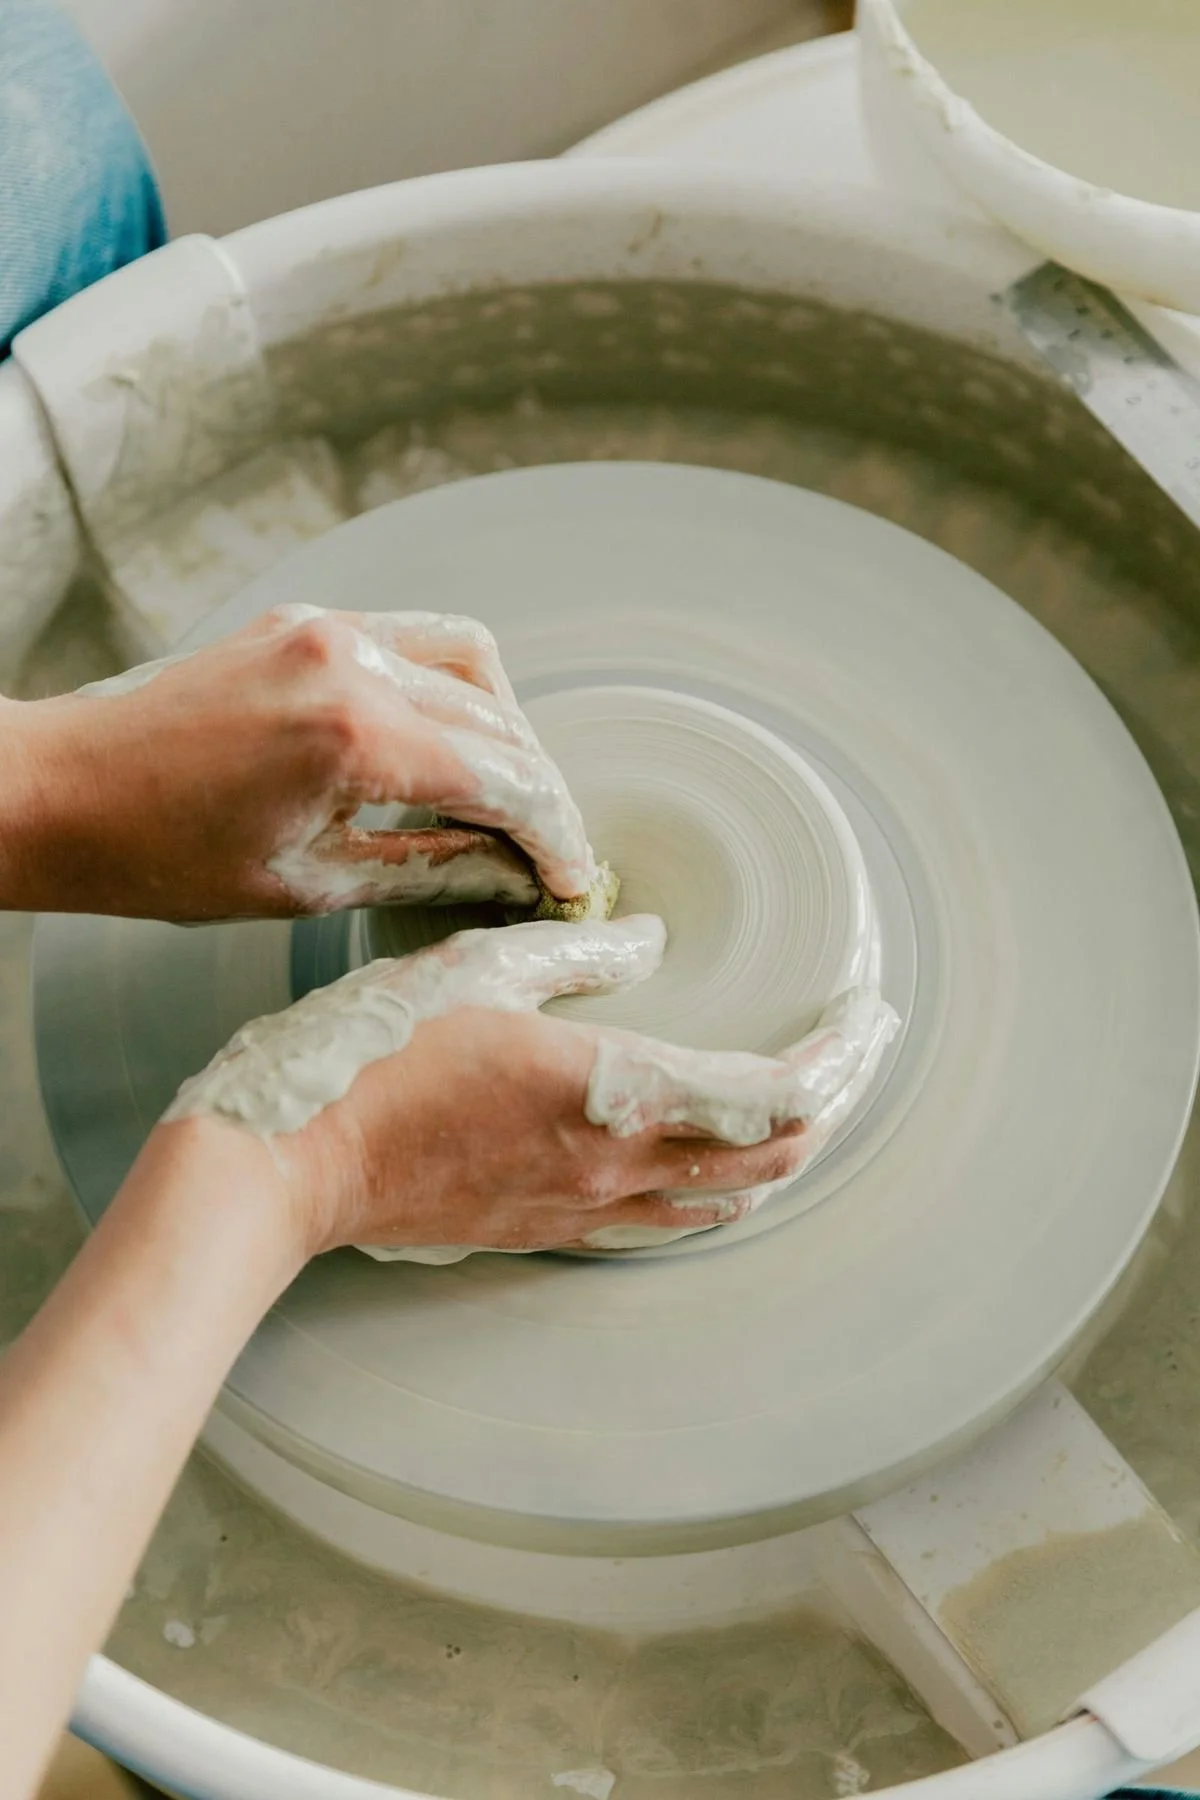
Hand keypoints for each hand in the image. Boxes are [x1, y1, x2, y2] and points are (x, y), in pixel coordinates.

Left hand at [1, 604, 591, 921]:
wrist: (64, 791)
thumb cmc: (161, 855)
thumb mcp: (309, 884)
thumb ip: (427, 868)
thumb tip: (506, 873)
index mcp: (351, 734)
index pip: (499, 779)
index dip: (552, 835)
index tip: (574, 877)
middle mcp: (350, 660)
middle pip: (499, 722)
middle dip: (539, 792)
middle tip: (551, 852)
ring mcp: (327, 628)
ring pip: (471, 662)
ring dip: (507, 730)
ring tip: (508, 797)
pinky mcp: (305, 621)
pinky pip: (416, 638)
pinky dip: (453, 688)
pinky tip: (450, 741)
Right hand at [161, 917, 897, 1259]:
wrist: (292, 1165)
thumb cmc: (375, 1058)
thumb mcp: (480, 968)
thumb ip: (584, 949)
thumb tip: (653, 937)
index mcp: (614, 1095)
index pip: (776, 1096)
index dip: (840, 1061)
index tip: (867, 1018)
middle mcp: (618, 1168)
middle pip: (773, 1159)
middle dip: (836, 1105)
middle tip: (861, 1051)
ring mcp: (586, 1211)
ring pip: (728, 1202)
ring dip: (785, 1156)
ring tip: (810, 1104)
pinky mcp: (549, 1230)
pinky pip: (667, 1224)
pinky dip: (720, 1192)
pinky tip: (715, 1167)